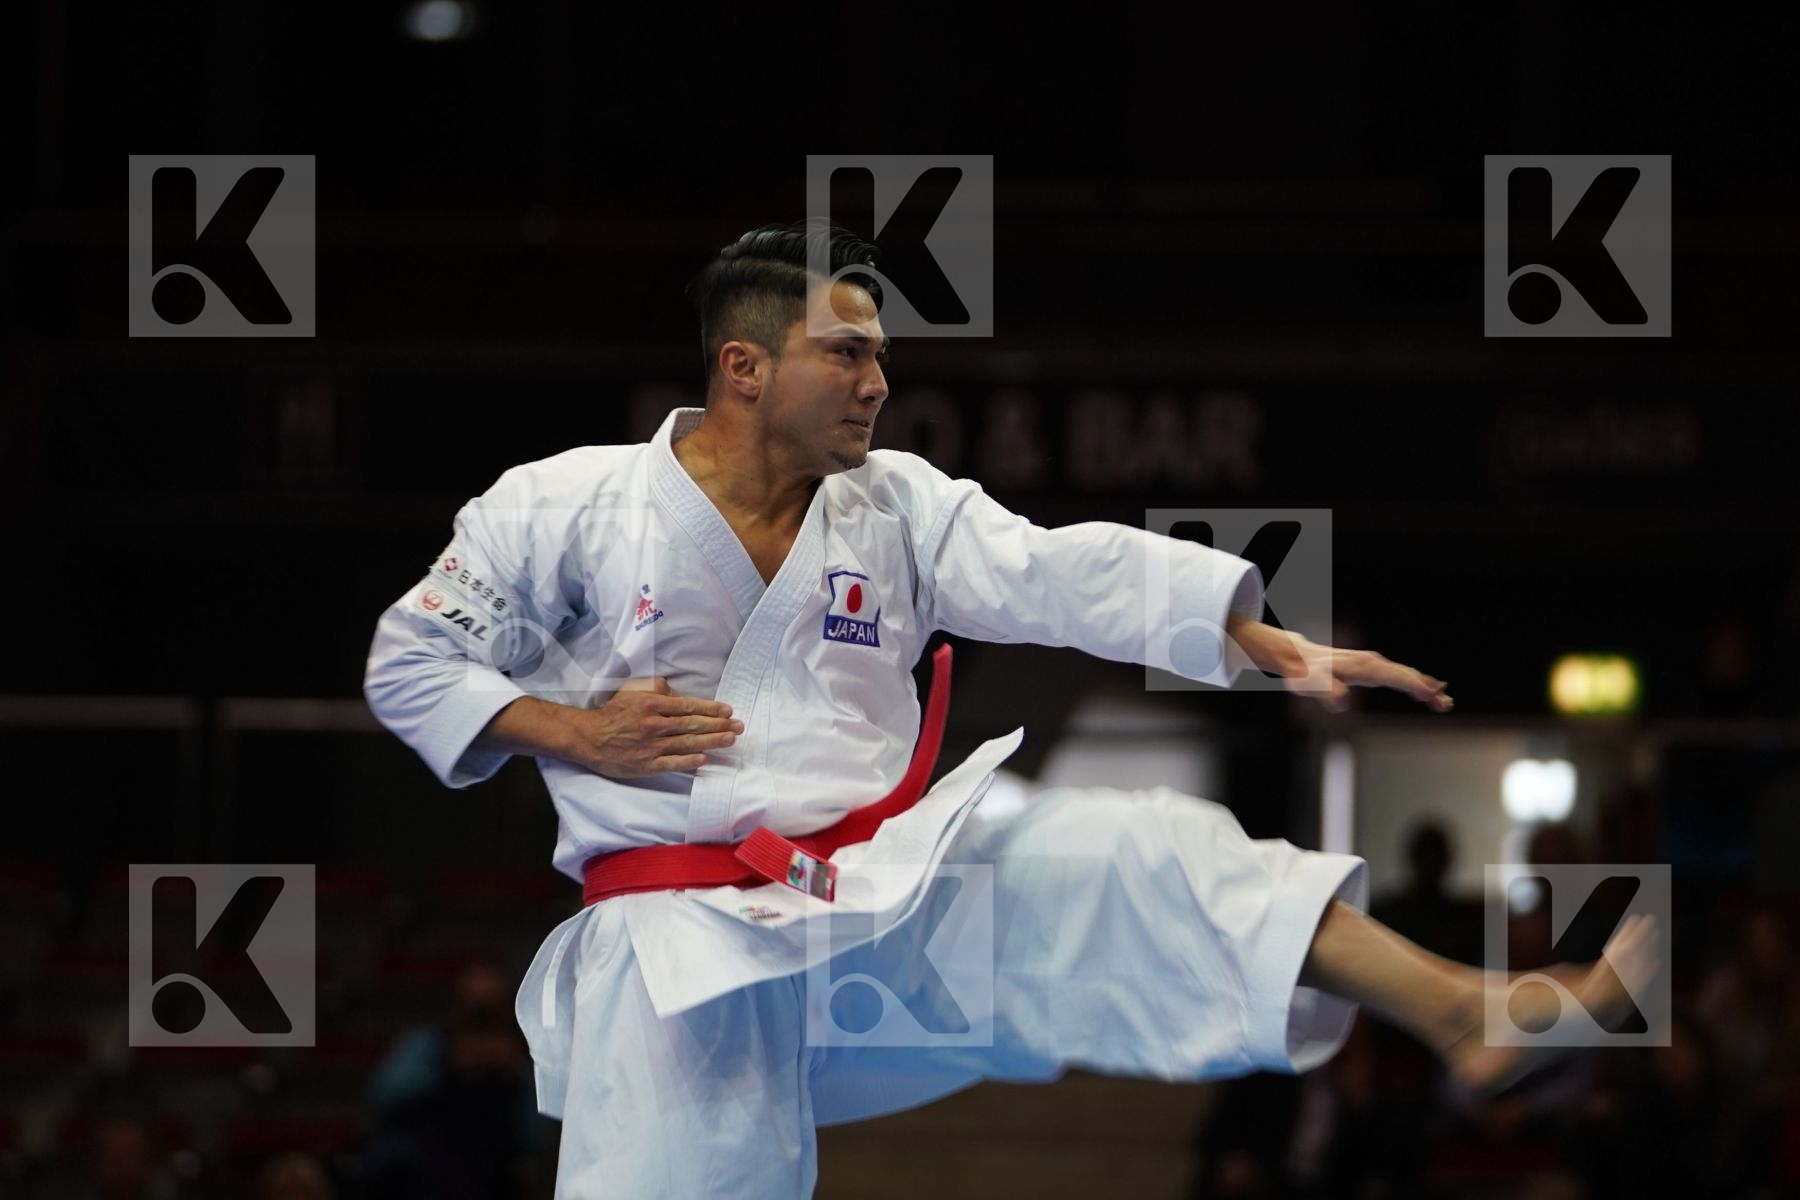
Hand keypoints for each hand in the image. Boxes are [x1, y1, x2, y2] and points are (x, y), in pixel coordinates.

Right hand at [563, 677, 744, 777]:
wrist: (589, 738)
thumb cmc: (613, 712)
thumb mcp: (633, 691)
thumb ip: (657, 689)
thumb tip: (679, 694)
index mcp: (652, 705)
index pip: (688, 706)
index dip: (710, 708)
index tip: (728, 710)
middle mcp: (654, 725)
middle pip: (693, 725)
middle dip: (719, 725)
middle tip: (739, 726)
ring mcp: (651, 747)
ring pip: (687, 743)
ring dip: (712, 741)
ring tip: (731, 739)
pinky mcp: (647, 765)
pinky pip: (672, 763)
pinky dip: (689, 762)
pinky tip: (705, 759)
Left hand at [1288, 636, 1452, 713]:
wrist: (1298, 659)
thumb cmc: (1307, 675)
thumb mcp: (1315, 685)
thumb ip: (1328, 693)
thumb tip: (1342, 702)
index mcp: (1365, 667)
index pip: (1397, 677)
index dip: (1416, 687)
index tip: (1434, 696)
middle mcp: (1372, 662)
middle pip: (1407, 675)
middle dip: (1427, 690)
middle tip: (1446, 705)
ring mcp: (1372, 663)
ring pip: (1404, 674)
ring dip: (1424, 687)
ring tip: (1442, 701)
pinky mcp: (1369, 668)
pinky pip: (1396, 675)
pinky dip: (1412, 683)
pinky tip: (1422, 692)